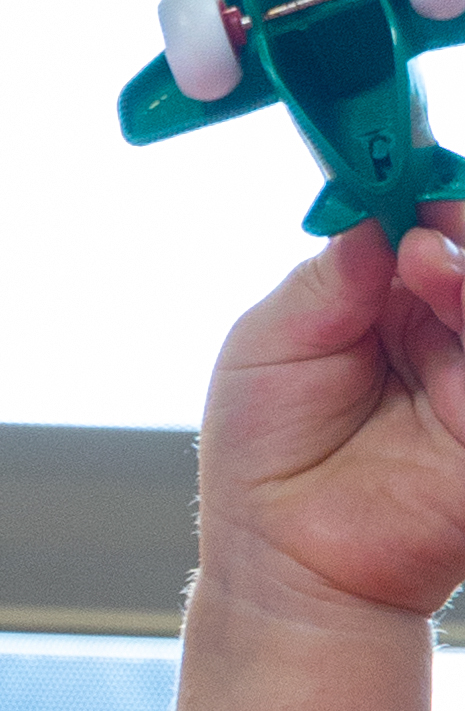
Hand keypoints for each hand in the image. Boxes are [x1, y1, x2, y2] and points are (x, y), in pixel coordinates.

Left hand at [197, 213, 464, 623]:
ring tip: (424, 256)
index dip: (421, 178)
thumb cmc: (265, 460)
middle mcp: (442, 323)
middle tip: (425, 203)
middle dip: (454, 210)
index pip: (424, 216)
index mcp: (389, 296)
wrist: (285, 564)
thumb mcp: (269, 343)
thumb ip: (329, 275)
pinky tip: (444, 287)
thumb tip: (374, 215)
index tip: (408, 145)